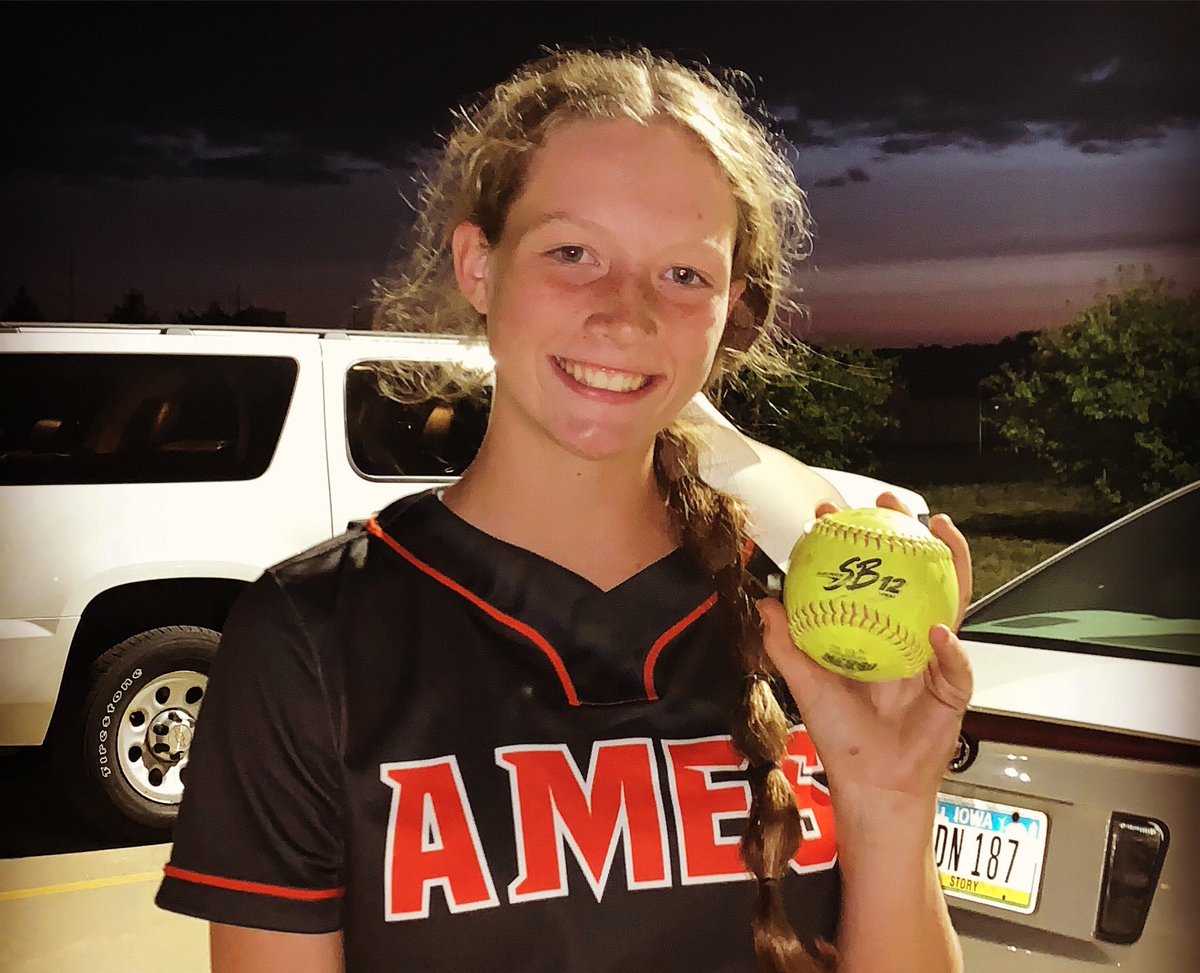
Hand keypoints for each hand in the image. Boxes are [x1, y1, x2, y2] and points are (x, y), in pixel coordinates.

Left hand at [758, 493, 973, 801]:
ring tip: (939, 533)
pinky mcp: (954, 687)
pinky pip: (955, 664)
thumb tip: (763, 602)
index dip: (850, 544)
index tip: (828, 514)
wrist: (874, 784)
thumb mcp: (807, 685)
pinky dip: (949, 647)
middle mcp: (905, 636)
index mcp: (874, 632)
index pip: (864, 578)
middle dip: (906, 534)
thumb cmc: (843, 739)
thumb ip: (786, 645)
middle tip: (891, 503)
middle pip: (913, 575)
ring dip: (948, 565)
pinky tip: (938, 629)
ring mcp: (933, 658)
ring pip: (950, 601)